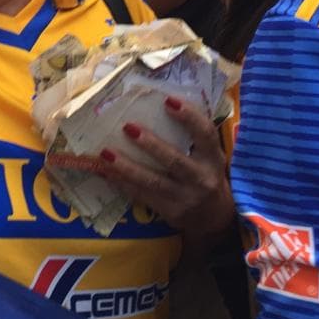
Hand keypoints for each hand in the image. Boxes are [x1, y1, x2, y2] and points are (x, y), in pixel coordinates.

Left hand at [98, 96, 234, 237]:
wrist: (214, 218)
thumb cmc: (205, 174)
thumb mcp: (207, 155)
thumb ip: (191, 135)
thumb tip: (158, 101)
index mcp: (213, 157)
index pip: (205, 134)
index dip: (189, 117)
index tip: (168, 100)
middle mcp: (201, 178)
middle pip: (174, 160)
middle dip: (150, 144)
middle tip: (127, 127)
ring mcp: (184, 197)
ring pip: (152, 181)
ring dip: (127, 167)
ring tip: (105, 153)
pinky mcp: (169, 211)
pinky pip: (142, 195)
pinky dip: (122, 183)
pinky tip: (105, 172)